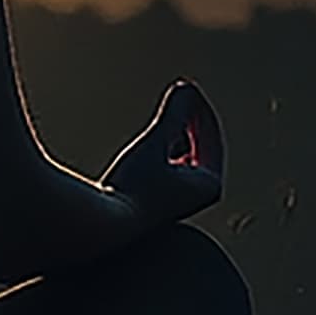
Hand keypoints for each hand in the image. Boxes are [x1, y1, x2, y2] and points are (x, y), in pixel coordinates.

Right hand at [106, 78, 224, 223]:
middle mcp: (199, 194)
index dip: (198, 109)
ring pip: (186, 157)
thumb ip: (173, 115)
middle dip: (191, 119)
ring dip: (178, 133)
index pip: (210, 137)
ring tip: (170, 114)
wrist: (105, 227)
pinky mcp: (162, 201)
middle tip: (181, 93)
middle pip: (201, 146)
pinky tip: (155, 139)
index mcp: (209, 184)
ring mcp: (181, 199)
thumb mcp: (154, 144)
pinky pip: (172, 166)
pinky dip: (166, 148)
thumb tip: (186, 87)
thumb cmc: (132, 186)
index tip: (186, 87)